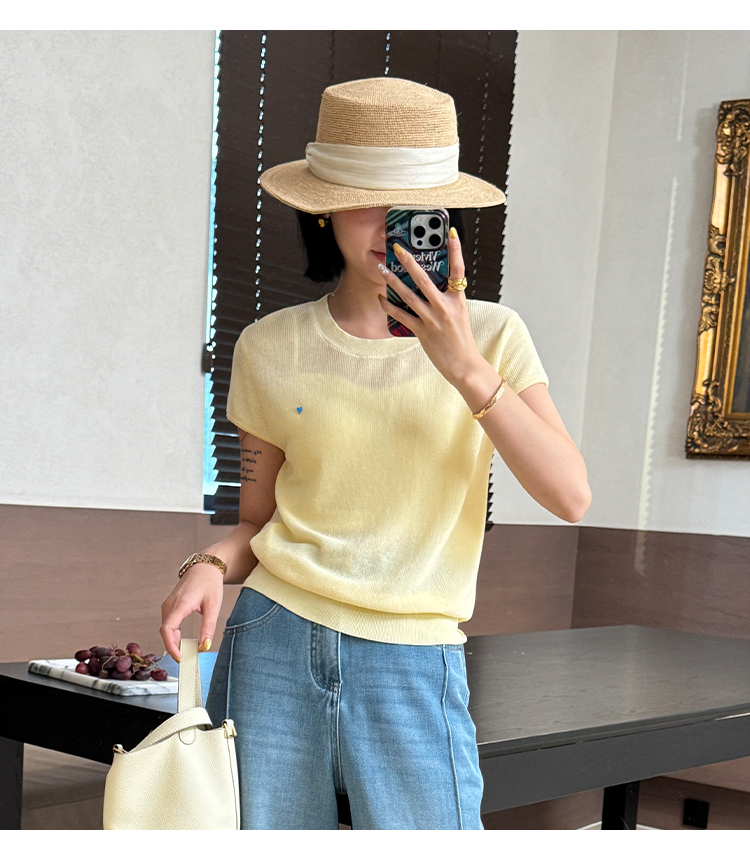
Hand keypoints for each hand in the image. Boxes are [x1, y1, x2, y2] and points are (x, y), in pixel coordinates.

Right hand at [159, 564, 223, 661]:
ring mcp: (168, 604)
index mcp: (181, 603)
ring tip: (187, 652)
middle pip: (165, 631)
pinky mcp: (170, 605)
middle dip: (173, 647)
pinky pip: (168, 623)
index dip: (171, 646)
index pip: (168, 629)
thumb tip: (205, 645)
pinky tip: (183, 641)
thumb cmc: (210, 582)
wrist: (205, 567)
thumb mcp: (214, 605)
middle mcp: (170, 604)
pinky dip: (174, 634)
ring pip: (166, 628)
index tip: (180, 657)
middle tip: (186, 659)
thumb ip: (208, 627)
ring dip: (173, 641)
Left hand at [377, 229, 483, 386]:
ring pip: (408, 295)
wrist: (463, 365)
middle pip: (424, 279)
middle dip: (409, 262)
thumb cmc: (461, 340)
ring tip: (382, 269)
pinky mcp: (422, 331)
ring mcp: (432, 319)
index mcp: (458, 300)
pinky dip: (389, 306)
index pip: (459, 270)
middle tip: (397, 248)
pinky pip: (401, 315)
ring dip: (392, 281)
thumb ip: (447, 299)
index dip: (456, 251)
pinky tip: (382, 297)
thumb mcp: (459, 314)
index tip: (451, 233)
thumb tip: (428, 285)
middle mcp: (445, 307)